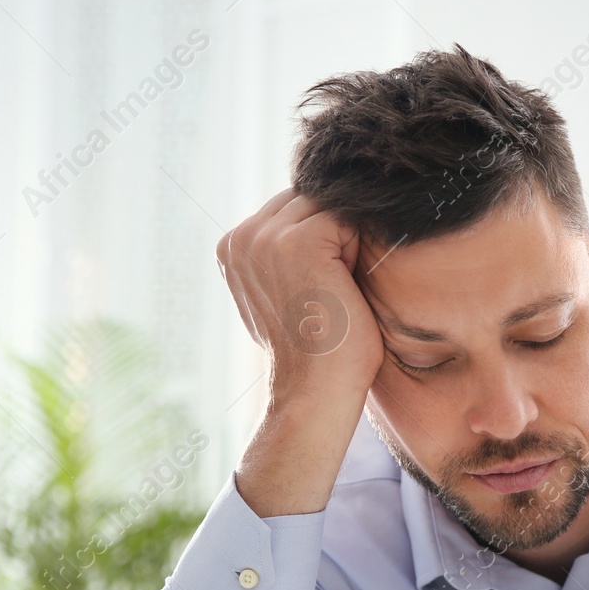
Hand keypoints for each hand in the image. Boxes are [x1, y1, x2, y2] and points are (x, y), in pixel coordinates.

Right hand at [215, 188, 384, 405]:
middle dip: (329, 235)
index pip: (290, 208)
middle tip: (328, 290)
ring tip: (334, 290)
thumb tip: (300, 221)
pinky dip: (356, 251)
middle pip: (308, 200)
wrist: (315, 389)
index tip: (315, 288)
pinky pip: (347, 220)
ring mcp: (268, 236)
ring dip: (344, 243)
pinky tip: (342, 289)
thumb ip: (278, 255)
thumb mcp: (280, 293)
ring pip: (327, 207)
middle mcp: (242, 235)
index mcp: (231, 246)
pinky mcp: (301, 241)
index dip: (317, 241)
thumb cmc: (312, 349)